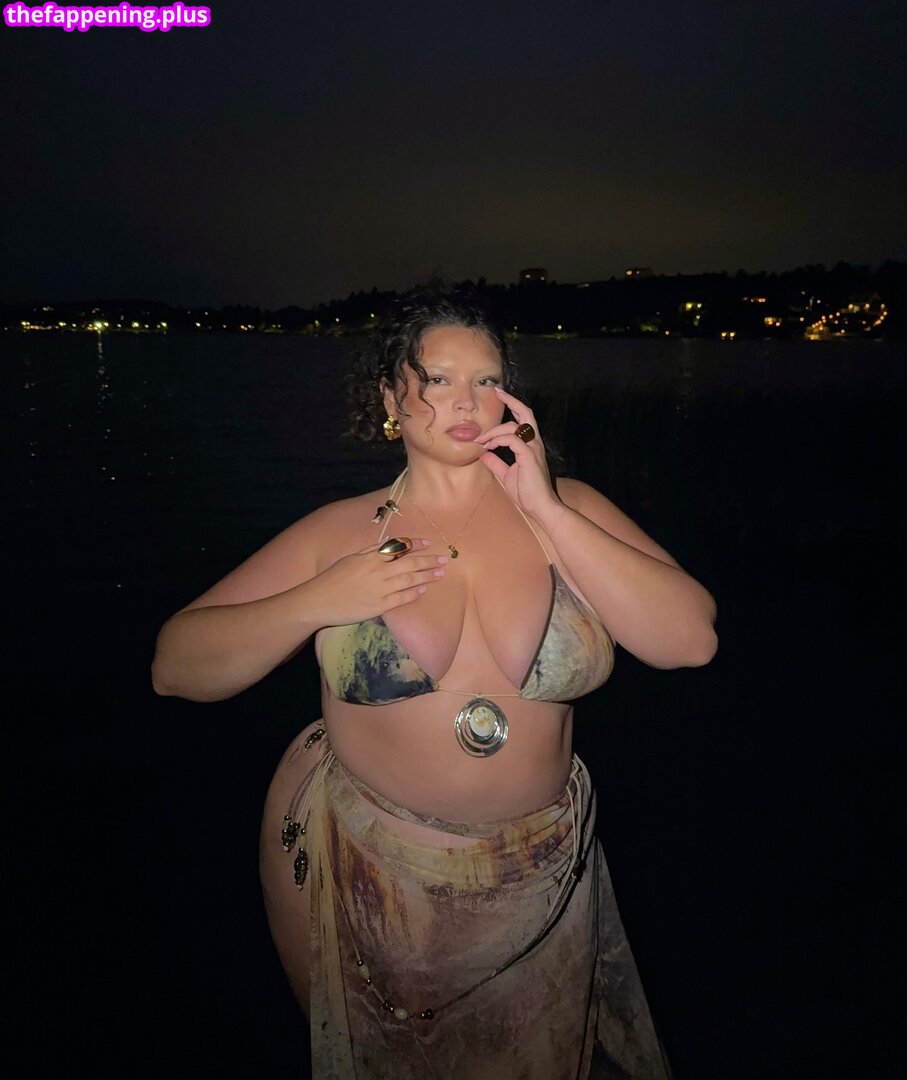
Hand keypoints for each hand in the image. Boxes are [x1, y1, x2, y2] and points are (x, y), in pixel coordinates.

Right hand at [308, 538, 446, 625]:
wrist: (319, 601)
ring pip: (409, 580)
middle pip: (409, 564)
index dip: (415, 545)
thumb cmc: (332, 578)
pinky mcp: (379, 606)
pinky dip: (414, 593)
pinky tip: (424, 590)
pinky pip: (401, 598)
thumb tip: (388, 544)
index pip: (398, 547)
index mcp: (370, 557)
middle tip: (444, 559)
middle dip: (428, 560)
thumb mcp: (351, 558)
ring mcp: (380, 589)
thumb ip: (370, 550)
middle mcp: (378, 571)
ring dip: (427, 576)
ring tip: (440, 573)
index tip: (428, 543)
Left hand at [474, 387, 564, 526]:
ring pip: (514, 426)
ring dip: (494, 431)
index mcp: (531, 445)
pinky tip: (489, 447)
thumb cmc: (527, 492)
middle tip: (497, 392)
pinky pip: (513, 440)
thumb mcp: (506, 474)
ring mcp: (533, 449)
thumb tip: (483, 454)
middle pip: (526, 413)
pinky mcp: (529, 457)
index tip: (500, 397)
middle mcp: (534, 443)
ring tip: (481, 440)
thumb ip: (496, 462)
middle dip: (511, 400)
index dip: (513, 405)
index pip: (524, 419)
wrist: (540, 507)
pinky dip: (499, 440)